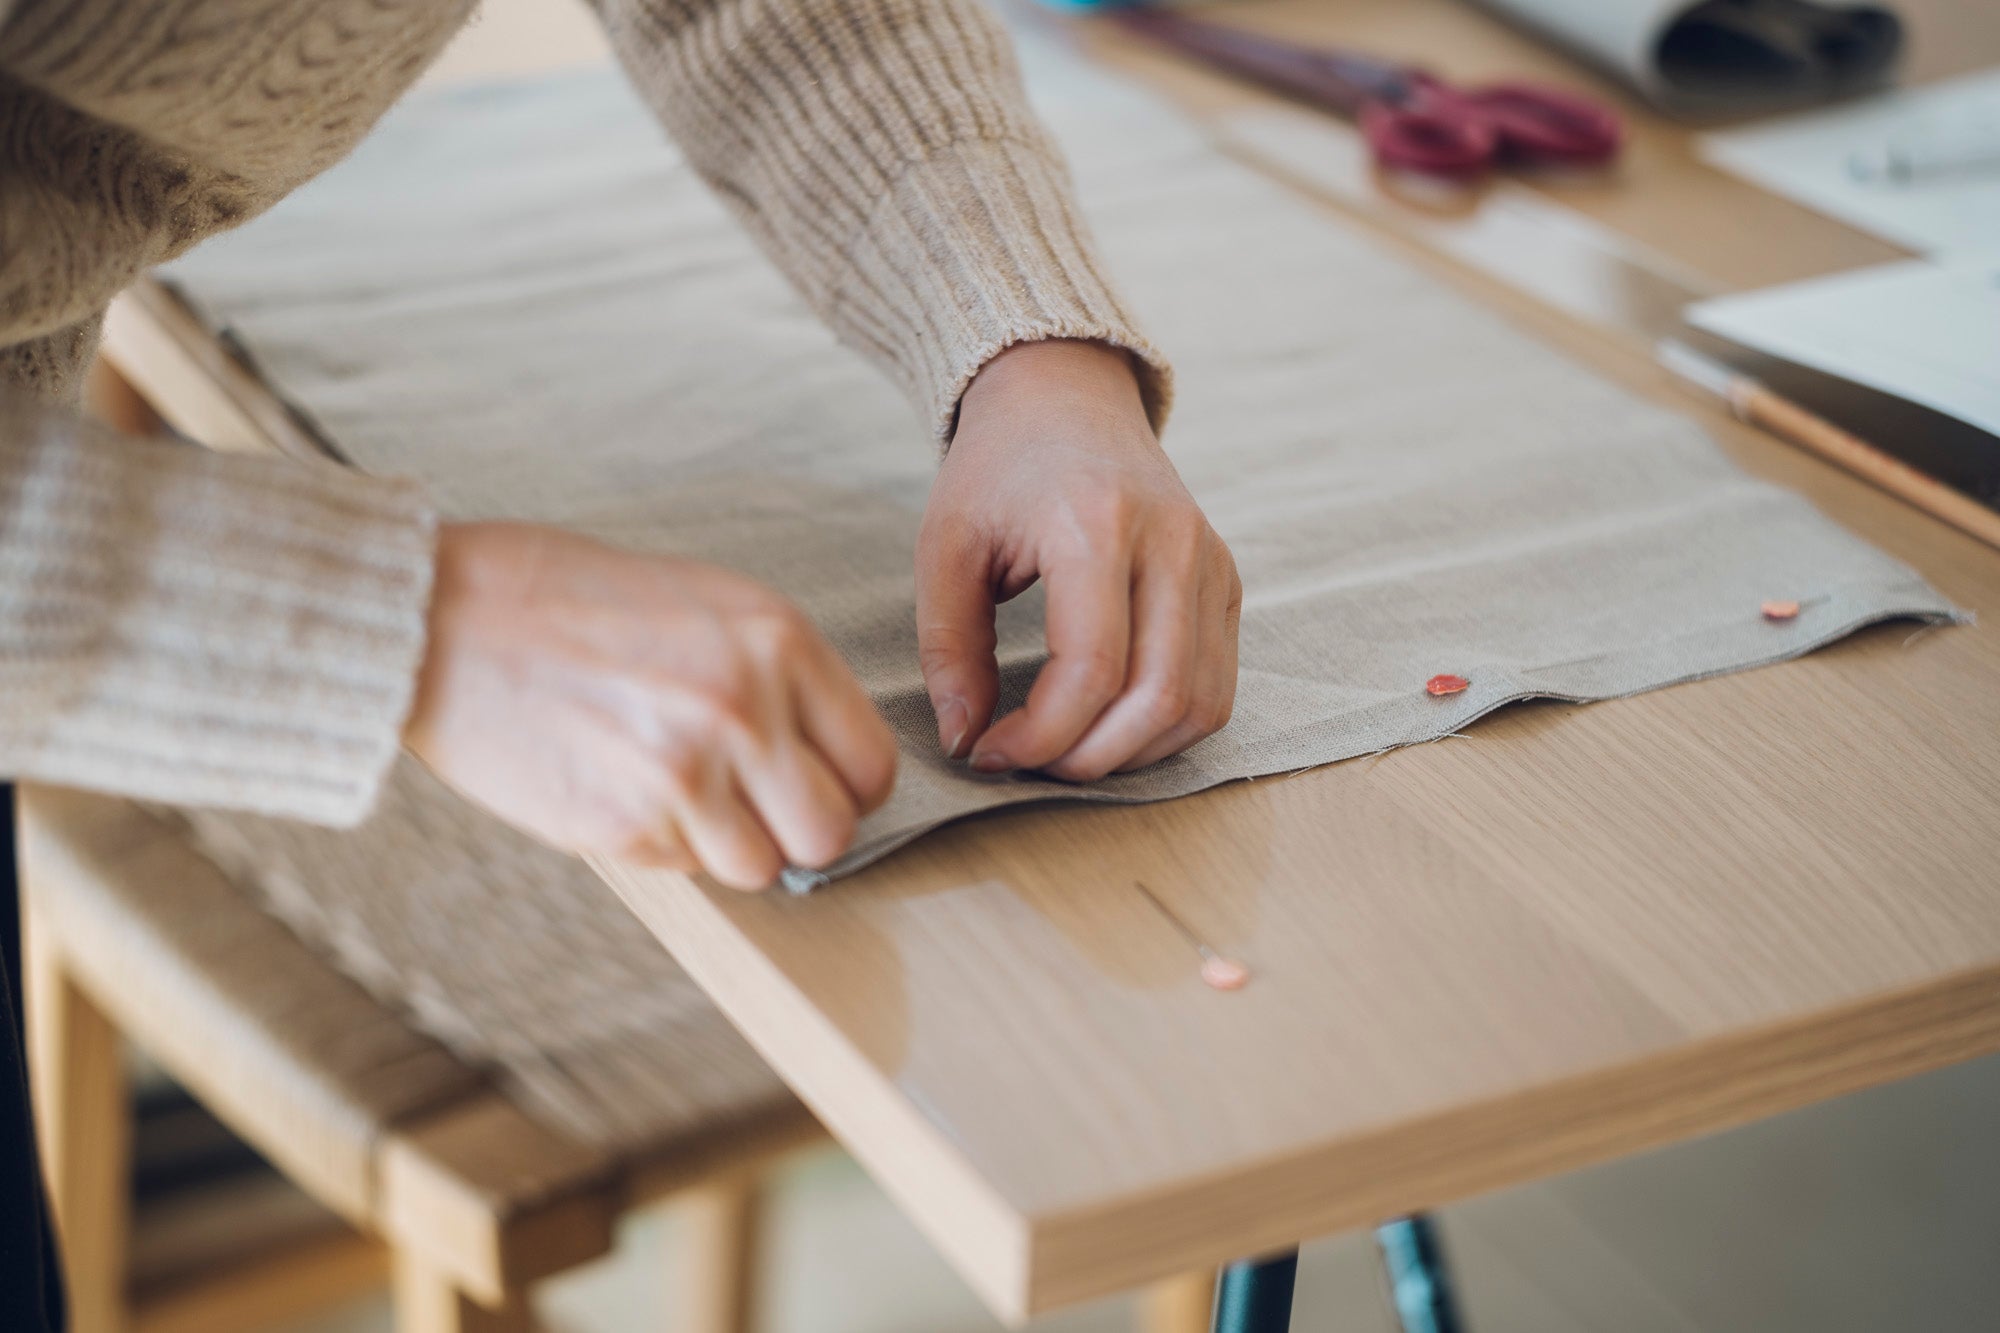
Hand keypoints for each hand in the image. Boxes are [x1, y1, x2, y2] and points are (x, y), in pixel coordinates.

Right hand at [405, 522, 896, 887]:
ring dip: (731, 846)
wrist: (450, 618)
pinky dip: (667, 845)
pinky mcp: (626, 825)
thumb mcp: (706, 605)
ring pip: (761, 867)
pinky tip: (624, 787)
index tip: (813, 784)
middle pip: (830, 832)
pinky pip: (687, 870)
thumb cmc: (574, 602)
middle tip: (755, 805)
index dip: (846, 786)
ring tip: (680, 793)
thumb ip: (779, 676)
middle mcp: (743, 709)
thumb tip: (829, 758)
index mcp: (776, 643)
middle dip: (798, 830)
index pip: (871, 764)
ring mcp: (685, 773)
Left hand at [917, 340, 1240, 780]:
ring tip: (1066, 750)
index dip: (1041, 736)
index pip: (1093, 669)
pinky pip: (1216, 685)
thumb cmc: (998, 470)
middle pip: (1159, 696)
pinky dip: (1166, 727)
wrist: (1065, 397)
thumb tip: (965, 742)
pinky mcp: (1226, 580)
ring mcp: (1210, 561)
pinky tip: (1108, 725)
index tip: (988, 752)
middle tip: (1030, 764)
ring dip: (1132, 753)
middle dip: (1089, 758)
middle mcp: (1172, 541)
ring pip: (1198, 703)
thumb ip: (948, 649)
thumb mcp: (945, 548)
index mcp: (1096, 524)